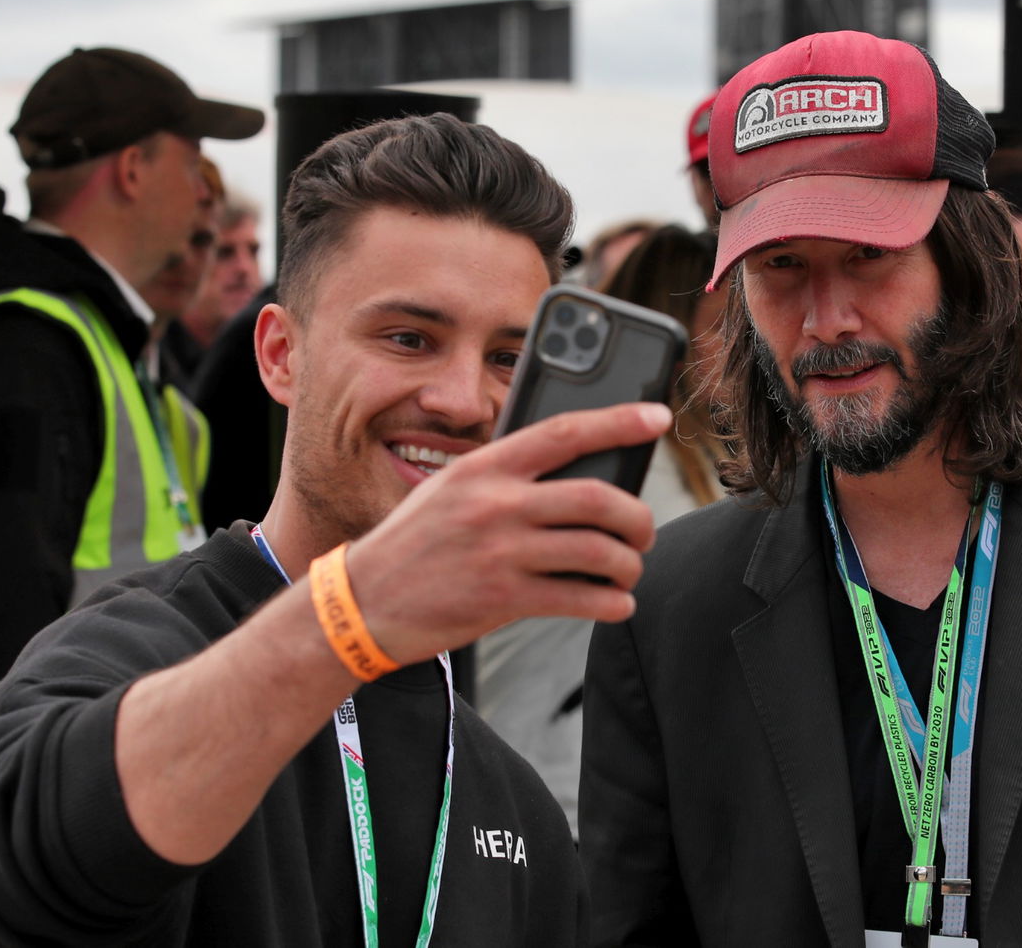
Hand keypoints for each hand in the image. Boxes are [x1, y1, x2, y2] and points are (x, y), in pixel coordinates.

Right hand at [343, 401, 670, 666]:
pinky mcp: (502, 598)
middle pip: (596, 498)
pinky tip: (615, 603)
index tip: (657, 417)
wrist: (364, 602)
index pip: (565, 432)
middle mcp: (495, 504)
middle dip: (636, 516)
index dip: (618, 421)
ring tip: (628, 570)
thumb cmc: (416, 542)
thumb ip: (506, 477)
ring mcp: (500, 552)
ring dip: (628, 565)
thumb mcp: (451, 489)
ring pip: (597, 551)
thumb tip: (580, 474)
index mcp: (484, 467)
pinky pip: (581, 599)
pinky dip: (611, 604)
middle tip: (643, 531)